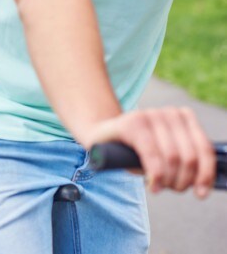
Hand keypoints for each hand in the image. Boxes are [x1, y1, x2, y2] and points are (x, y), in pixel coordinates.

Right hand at [85, 107, 215, 197]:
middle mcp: (168, 112)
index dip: (206, 173)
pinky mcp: (132, 123)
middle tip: (172, 189)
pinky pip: (152, 155)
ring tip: (160, 187)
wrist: (99, 136)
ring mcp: (150, 115)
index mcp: (182, 117)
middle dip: (183, 180)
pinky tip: (152, 185)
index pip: (203, 148)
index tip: (201, 192)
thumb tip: (199, 184)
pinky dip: (155, 175)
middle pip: (188, 156)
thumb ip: (181, 161)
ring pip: (172, 157)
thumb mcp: (162, 153)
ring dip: (169, 180)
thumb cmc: (132, 149)